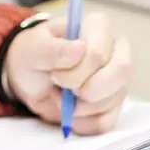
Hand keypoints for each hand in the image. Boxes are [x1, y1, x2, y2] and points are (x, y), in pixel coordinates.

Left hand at [2, 12, 133, 135]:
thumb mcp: (32, 49)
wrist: (29, 80)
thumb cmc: (33, 56)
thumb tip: (80, 48)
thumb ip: (52, 49)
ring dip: (79, 107)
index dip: (76, 71)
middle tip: (63, 91)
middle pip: (120, 73)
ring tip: (61, 96)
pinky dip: (81, 123)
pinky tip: (69, 110)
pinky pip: (106, 122)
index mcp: (98, 27)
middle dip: (86, 91)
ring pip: (113, 100)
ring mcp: (118, 79)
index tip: (55, 76)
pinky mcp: (114, 105)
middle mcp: (116, 50)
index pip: (99, 53)